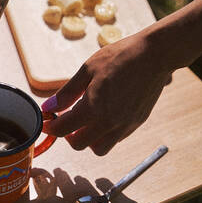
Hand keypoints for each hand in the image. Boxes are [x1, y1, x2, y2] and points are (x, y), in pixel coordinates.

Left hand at [41, 32, 170, 155]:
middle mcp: (110, 122)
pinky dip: (104, 134)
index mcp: (94, 108)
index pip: (64, 130)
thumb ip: (66, 93)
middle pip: (80, 145)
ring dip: (88, 140)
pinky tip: (103, 116)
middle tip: (65, 122)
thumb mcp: (87, 71)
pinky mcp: (137, 123)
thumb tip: (49, 107)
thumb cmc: (120, 57)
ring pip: (100, 148)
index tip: (46, 122)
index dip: (50, 128)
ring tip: (85, 121)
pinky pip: (115, 139)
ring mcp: (126, 125)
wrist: (154, 54)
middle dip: (67, 136)